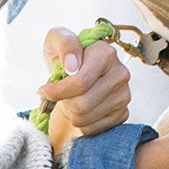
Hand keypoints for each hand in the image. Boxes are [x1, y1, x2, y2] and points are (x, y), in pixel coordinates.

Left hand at [39, 27, 131, 150]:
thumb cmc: (65, 55)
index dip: (58, 91)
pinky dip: (80, 123)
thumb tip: (72, 65)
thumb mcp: (57, 40)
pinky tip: (80, 109)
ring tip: (70, 99)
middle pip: (83, 104)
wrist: (77, 71)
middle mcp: (120, 74)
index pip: (81, 82)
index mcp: (106, 53)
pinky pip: (93, 129)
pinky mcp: (122, 113)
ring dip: (70, 113)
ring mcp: (124, 95)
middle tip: (60, 95)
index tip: (45, 90)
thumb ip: (65, 44)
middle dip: (64, 102)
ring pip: (86, 119)